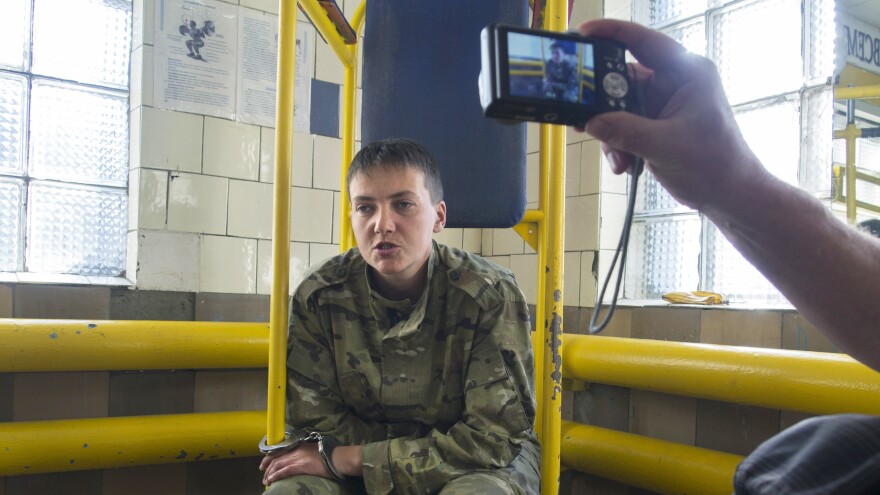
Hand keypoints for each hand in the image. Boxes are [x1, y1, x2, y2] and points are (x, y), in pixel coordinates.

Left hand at [259, 443, 328, 485]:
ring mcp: (297, 458)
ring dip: (270, 474)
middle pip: (276, 459)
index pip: (279, 451)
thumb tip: (298, 460)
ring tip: (266, 482)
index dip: (269, 458)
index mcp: (298, 446)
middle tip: (263, 476)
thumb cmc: (328, 456)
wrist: (336, 458)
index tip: (263, 464)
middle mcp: (296, 451)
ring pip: (278, 465)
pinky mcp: (300, 466)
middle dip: (267, 468)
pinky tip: (271, 480)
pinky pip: (285, 471)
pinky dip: (276, 475)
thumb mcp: (312, 451)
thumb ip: (303, 453)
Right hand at [576, 19, 767, 211]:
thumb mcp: (666, 146)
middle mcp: (673, 82)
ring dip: (611, 134)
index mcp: (686, 73)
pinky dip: (618, 145)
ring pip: (618, 107)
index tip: (583, 34)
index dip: (612, 33)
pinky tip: (626, 164)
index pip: (645, 42)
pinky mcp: (654, 125)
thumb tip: (590, 122)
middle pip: (623, 78)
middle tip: (582, 116)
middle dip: (603, 104)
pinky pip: (623, 126)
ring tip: (618, 158)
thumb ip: (625, 132)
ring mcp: (662, 104)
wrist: (728, 195)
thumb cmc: (715, 164)